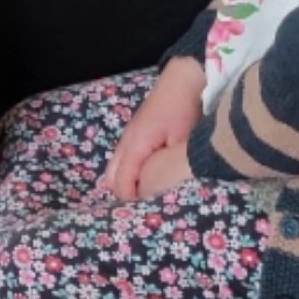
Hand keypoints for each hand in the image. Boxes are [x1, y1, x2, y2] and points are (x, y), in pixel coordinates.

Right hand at [104, 58, 207, 200]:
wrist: (184, 79)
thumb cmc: (185, 112)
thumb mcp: (181, 144)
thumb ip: (167, 169)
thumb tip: (155, 195)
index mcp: (134, 146)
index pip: (122, 184)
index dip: (132, 204)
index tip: (148, 219)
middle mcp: (126, 143)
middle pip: (112, 179)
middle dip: (125, 197)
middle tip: (145, 214)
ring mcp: (129, 137)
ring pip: (116, 170)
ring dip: (127, 185)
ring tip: (145, 203)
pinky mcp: (137, 135)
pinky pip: (125, 160)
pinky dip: (130, 174)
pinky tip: (146, 182)